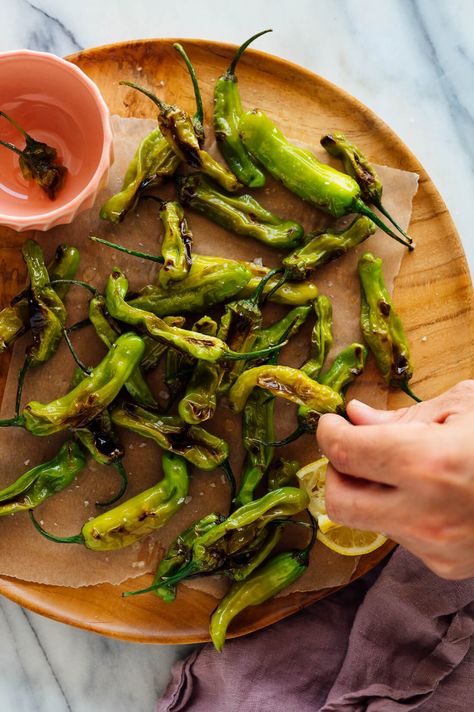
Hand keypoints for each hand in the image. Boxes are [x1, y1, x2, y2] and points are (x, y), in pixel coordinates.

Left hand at [317, 381, 473, 579]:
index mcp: (431, 465)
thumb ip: (402, 417)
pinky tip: (435, 493)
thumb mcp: (465, 408)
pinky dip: (402, 511)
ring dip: (373, 491)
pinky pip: (401, 534)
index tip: (332, 423)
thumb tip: (355, 417)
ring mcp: (437, 548)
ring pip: (370, 520)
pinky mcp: (447, 567)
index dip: (328, 433)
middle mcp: (427, 515)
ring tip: (412, 468)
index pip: (345, 454)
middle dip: (338, 472)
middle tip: (356, 449)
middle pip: (340, 502)